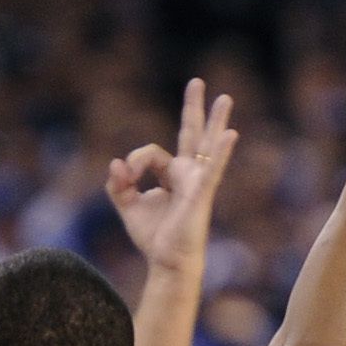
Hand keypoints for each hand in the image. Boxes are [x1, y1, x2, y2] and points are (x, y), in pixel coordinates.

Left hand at [106, 79, 236, 273]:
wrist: (168, 262)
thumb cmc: (154, 238)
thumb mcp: (128, 206)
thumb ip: (118, 184)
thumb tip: (115, 162)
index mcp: (171, 175)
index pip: (151, 153)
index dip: (134, 161)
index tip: (124, 177)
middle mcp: (188, 174)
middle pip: (192, 134)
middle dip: (194, 108)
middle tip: (197, 82)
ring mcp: (198, 182)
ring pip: (207, 145)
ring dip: (216, 121)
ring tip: (225, 97)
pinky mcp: (202, 193)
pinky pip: (213, 168)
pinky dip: (220, 151)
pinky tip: (230, 134)